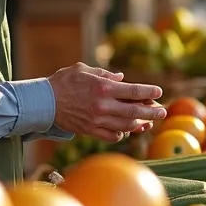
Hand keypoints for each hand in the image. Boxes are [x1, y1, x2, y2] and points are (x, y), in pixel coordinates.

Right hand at [47, 63, 165, 141]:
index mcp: (103, 87)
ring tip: (148, 123)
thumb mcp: (84, 70)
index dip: (149, 92)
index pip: (133, 90)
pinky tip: (126, 129)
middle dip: (152, 112)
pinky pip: (111, 136)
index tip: (159, 92)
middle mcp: (103, 105)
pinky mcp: (89, 130)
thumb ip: (104, 74)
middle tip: (163, 112)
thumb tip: (121, 78)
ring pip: (125, 125)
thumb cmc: (63, 82)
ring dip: (140, 124)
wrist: (43, 101)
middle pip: (134, 111)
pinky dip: (121, 134)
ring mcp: (97, 120)